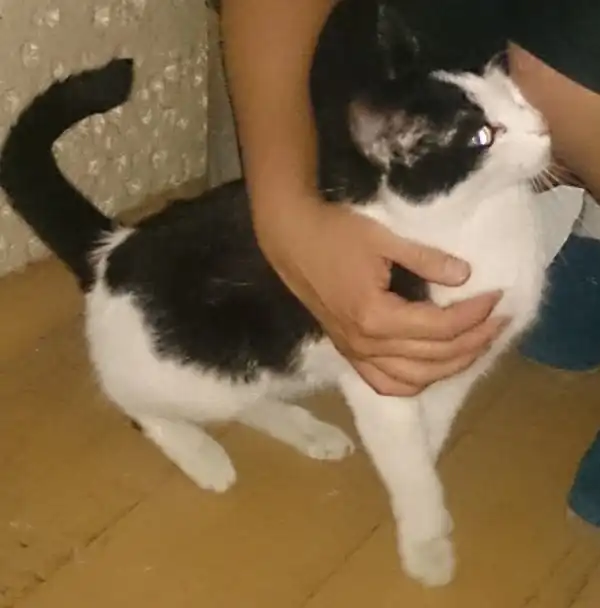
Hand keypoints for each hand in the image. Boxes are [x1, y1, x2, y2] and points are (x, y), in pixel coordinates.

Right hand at [254, 197, 505, 395]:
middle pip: (434, 356)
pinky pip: (384, 383)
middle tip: (500, 320)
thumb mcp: (383, 238)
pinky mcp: (348, 352)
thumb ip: (426, 259)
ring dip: (451, 366)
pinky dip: (413, 383)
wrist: (291, 239)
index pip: (440, 327)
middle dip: (475, 340)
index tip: (497, 296)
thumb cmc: (334, 233)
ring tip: (476, 345)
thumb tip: (466, 275)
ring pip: (414, 379)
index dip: (475, 313)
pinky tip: (431, 369)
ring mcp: (355, 353)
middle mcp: (367, 344)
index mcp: (376, 316)